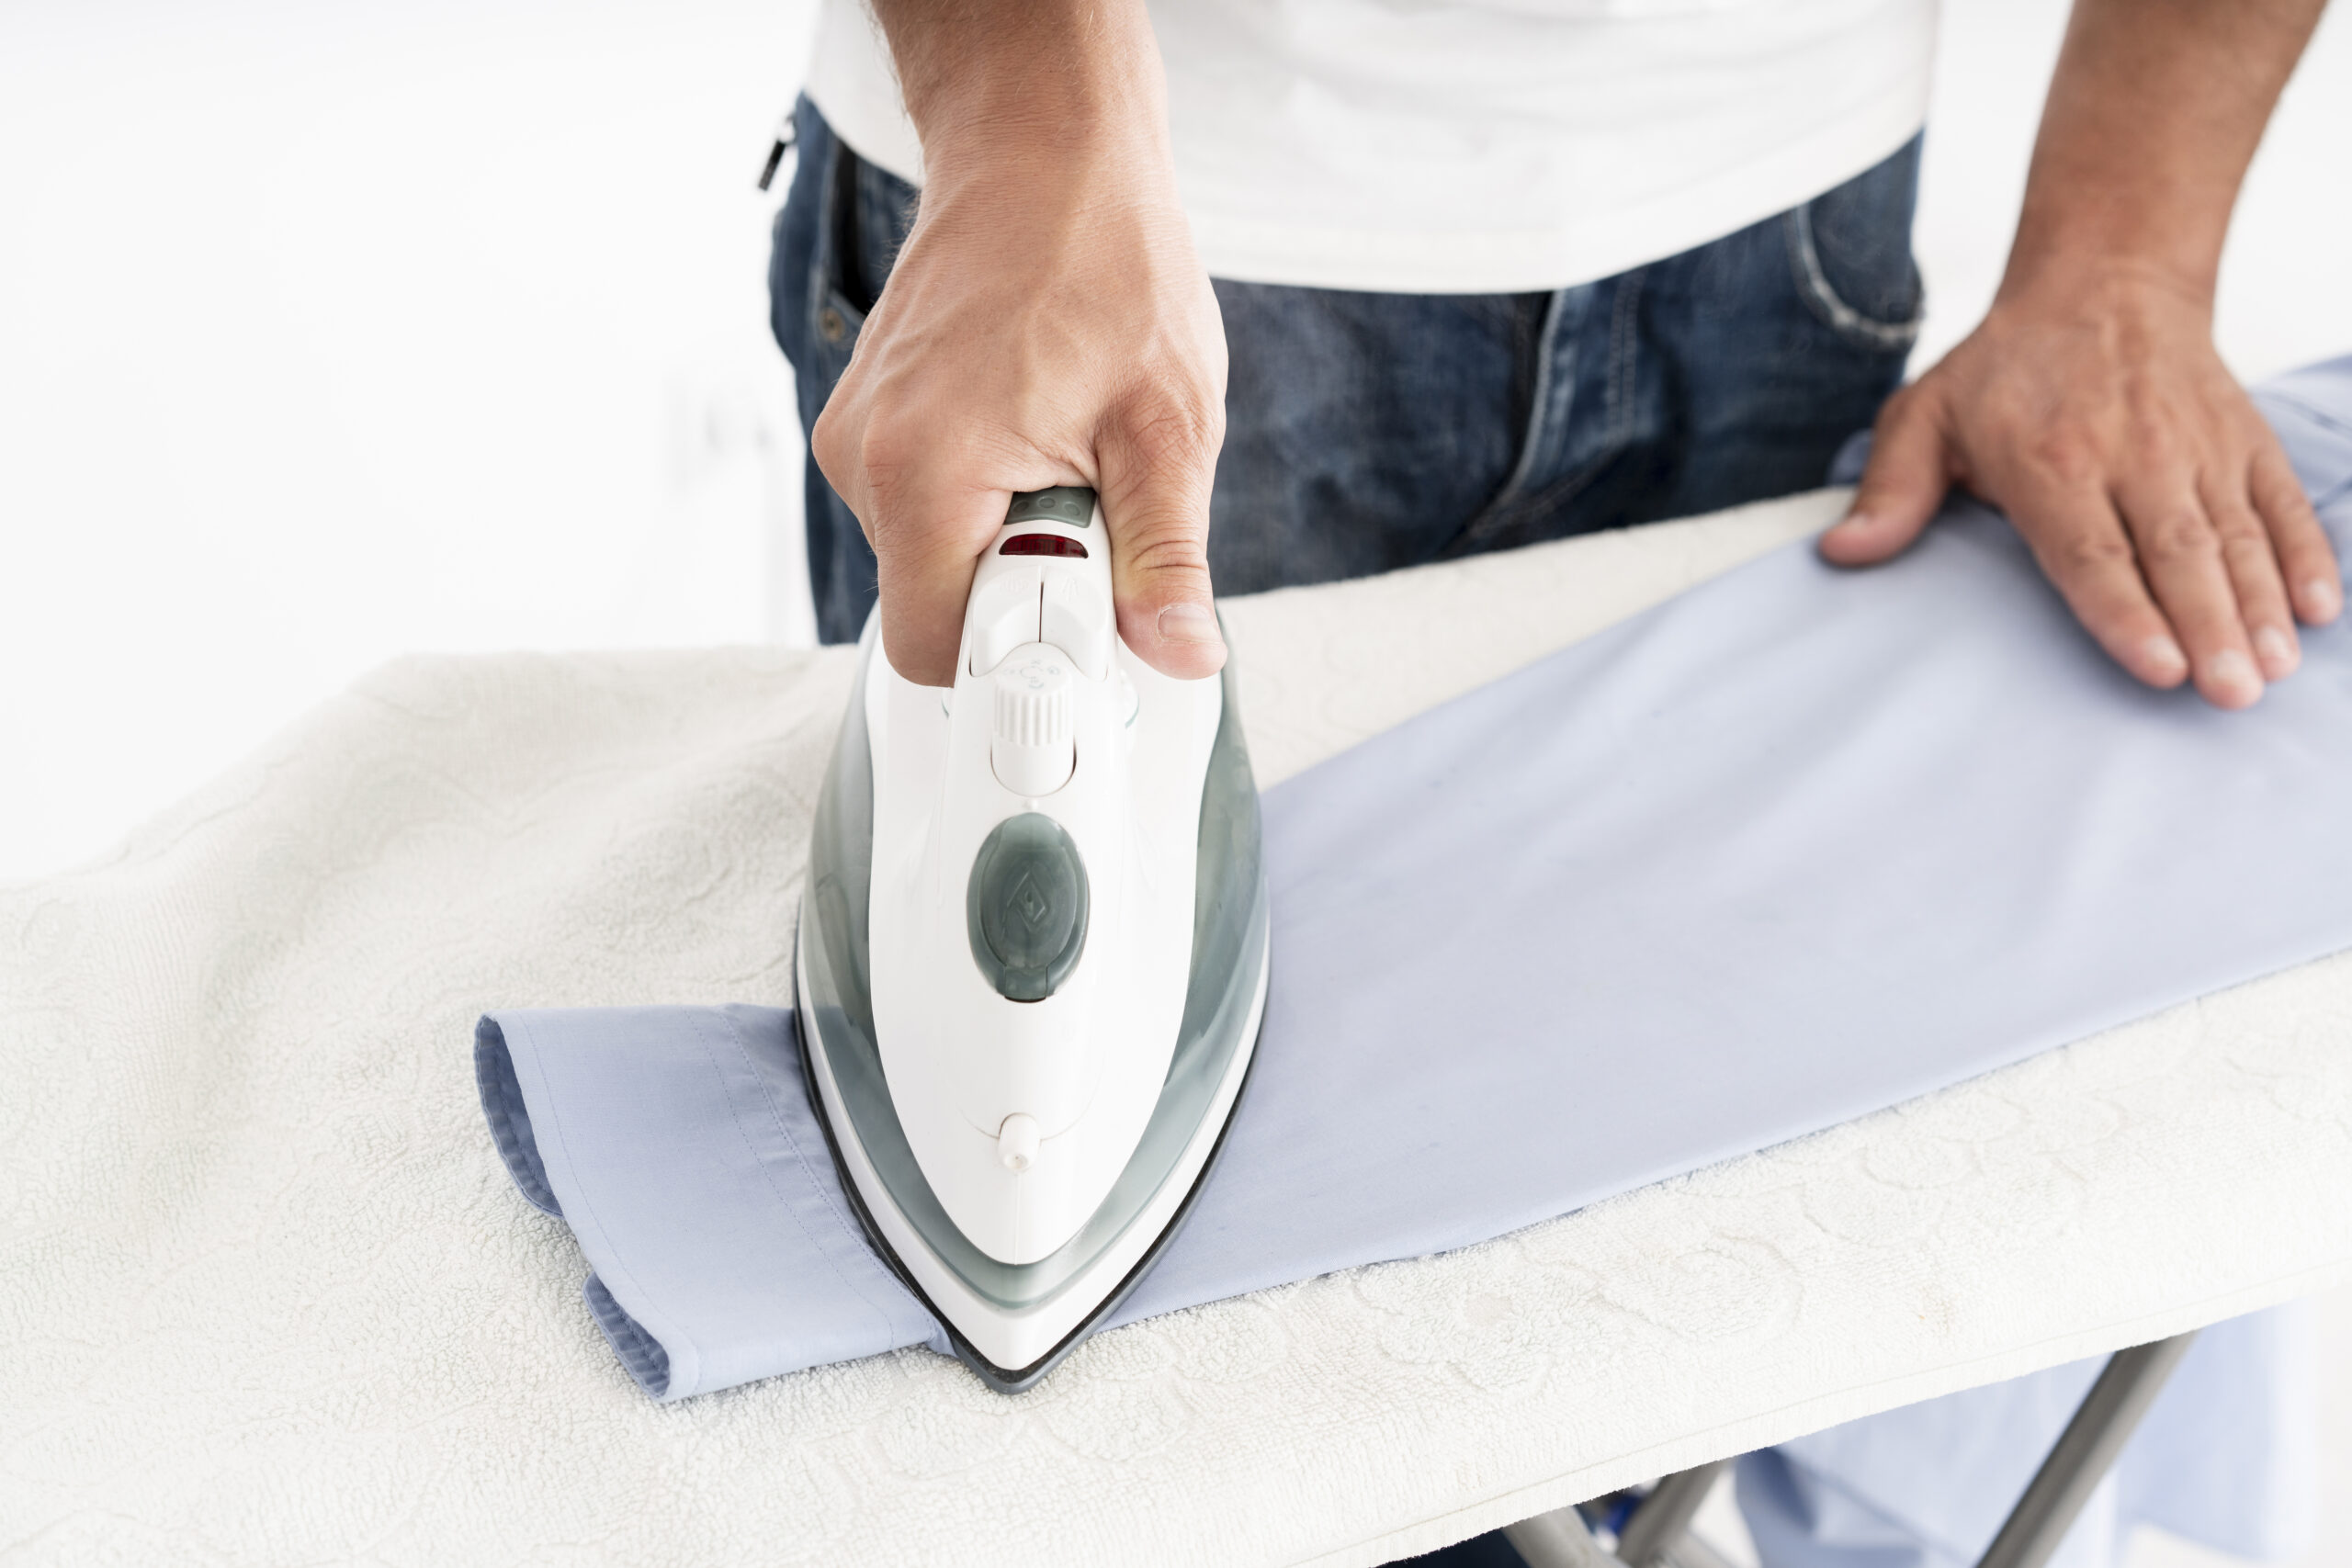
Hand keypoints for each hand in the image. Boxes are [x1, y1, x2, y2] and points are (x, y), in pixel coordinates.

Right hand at [810, 55, 1226, 687]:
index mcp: (923, 472)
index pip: (935, 653)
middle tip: (1097, 516)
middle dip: (1027, 590)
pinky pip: (928, 509)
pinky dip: (987, 500)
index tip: (1087, 629)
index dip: (1020, 663)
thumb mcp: (1167, 427)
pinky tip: (1037, 433)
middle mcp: (865, 460)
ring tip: (1069, 454)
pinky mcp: (870, 422)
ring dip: (1012, 540)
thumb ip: (1165, 559)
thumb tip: (1180, 654)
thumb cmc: (1104, 258)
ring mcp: (858, 437)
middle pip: (936, 609)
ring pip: (935, 560)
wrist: (1045, 149)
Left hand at [1823, 264, 2339, 707]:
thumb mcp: (1926, 414)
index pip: (2093, 551)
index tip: (2156, 667)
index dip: (2125, 612)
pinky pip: (2281, 503)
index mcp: (2051, 461)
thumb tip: (1842, 553)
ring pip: (2237, 535)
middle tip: (2231, 694)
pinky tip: (2321, 611)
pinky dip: (2307, 555)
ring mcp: (2198, 448)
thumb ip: (1891, 489)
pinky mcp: (2245, 442)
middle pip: (2177, 553)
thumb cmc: (2005, 369)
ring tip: (2274, 670)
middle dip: (2209, 627)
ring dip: (2261, 605)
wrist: (2106, 279)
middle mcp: (2134, 455)